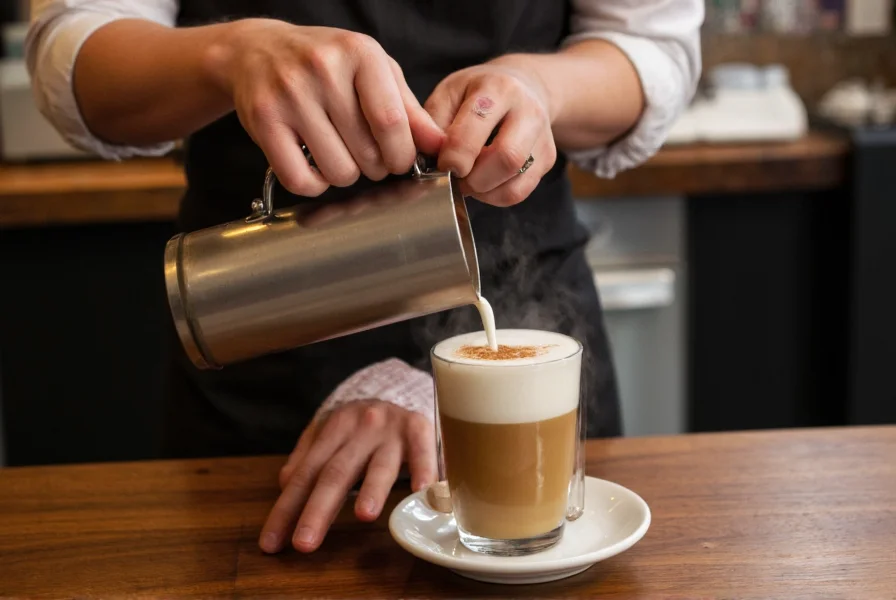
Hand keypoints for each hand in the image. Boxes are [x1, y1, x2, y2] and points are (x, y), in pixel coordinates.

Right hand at [209, 20, 444, 195]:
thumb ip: (409, 110)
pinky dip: (314, 185)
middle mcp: (323, 70)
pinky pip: (300, 180)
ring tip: (339, 154)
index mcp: (359, 54)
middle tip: (365, 153)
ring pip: (338, 171)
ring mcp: (290, 95)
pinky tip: (315, 167)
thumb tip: (441, 146)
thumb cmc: (326, 63)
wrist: (257, 50)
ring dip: (345, 175)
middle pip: (368, 153)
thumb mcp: (374, 72)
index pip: (392, 122)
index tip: (400, 161)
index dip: (402, 155)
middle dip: (376, 166)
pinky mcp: (263, 121)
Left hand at [258, 401, 436, 552]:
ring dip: (371, 488)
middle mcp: (358, 429)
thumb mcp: (329, 434)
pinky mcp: (418, 427)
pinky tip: (421, 490)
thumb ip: (307, 458)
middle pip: (335, 473)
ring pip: (378, 463)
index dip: (286, 510)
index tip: (272, 544)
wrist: (399, 386)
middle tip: (304, 543)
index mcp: (330, 431)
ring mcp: (389, 429)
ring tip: (364, 515)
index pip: (304, 475)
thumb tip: (286, 485)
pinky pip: (422, 449)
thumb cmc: (360, 424)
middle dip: (318, 509)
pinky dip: (423, 468)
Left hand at [425, 58, 556, 206]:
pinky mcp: (548, 158)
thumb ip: (434, 124)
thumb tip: (431, 160)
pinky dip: (496, 196)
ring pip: (516, 181)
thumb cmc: (477, 92)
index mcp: (498, 88)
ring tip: (468, 180)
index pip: (476, 131)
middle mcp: (528, 109)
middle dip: (473, 179)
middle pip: (507, 158)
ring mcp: (543, 135)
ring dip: (484, 191)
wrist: (521, 85)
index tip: (442, 165)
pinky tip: (484, 183)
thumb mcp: (449, 93)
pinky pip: (520, 191)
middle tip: (456, 177)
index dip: (454, 157)